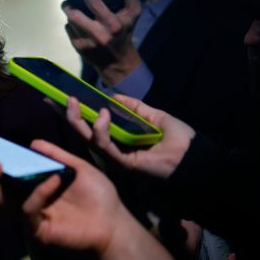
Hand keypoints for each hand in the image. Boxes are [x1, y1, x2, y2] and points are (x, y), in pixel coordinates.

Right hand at [0, 148, 124, 256]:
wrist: (115, 223)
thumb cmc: (98, 197)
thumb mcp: (77, 167)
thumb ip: (55, 155)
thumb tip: (32, 142)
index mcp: (30, 186)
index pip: (0, 176)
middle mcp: (24, 201)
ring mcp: (29, 217)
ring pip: (1, 201)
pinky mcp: (39, 230)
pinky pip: (30, 209)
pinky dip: (39, 192)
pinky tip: (53, 179)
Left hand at [63, 0, 142, 85]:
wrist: (117, 62)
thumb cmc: (124, 32)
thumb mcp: (133, 14)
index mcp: (113, 24)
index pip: (96, 5)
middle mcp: (99, 34)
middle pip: (75, 15)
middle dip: (68, 5)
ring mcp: (87, 43)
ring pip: (70, 21)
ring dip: (69, 13)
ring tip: (71, 8)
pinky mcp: (78, 48)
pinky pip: (68, 29)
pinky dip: (70, 23)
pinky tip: (76, 22)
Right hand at [65, 94, 194, 178]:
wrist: (196, 158)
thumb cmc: (180, 141)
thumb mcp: (155, 118)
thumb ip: (135, 108)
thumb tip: (113, 95)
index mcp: (121, 142)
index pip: (94, 128)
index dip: (79, 115)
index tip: (67, 98)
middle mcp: (115, 152)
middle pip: (85, 135)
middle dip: (72, 117)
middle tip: (63, 98)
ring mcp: (117, 159)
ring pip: (89, 140)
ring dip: (79, 120)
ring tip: (74, 101)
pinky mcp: (122, 164)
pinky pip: (104, 146)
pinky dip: (100, 130)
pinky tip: (102, 114)